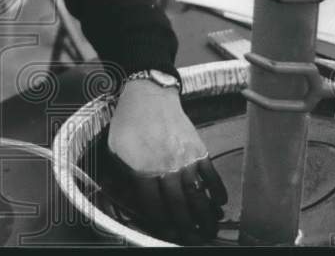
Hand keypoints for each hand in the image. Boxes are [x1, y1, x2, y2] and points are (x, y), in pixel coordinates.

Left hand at [106, 78, 227, 243]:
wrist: (149, 95)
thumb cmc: (129, 123)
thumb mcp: (115, 150)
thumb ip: (122, 175)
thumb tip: (124, 198)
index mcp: (142, 169)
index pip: (154, 205)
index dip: (161, 222)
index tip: (167, 231)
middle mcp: (165, 166)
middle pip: (178, 205)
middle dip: (185, 227)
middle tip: (191, 237)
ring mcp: (185, 159)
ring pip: (197, 195)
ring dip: (204, 216)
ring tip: (208, 229)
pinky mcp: (198, 149)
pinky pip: (211, 176)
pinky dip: (218, 192)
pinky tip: (219, 203)